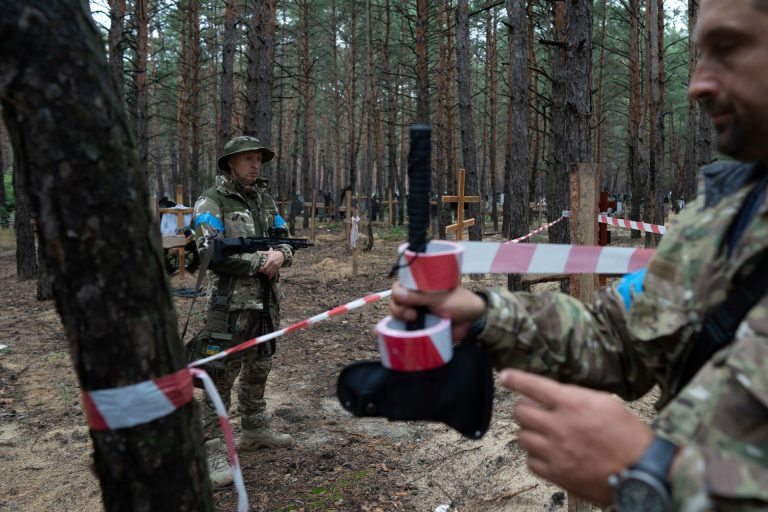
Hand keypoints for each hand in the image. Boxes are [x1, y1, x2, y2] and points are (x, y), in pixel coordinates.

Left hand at [258, 248, 283, 278]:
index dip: (262, 269)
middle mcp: (273, 264)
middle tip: (261, 272)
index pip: (265, 267)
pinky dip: (271, 276)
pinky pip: (274, 273)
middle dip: (264, 272)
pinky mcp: (278, 268)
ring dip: (267, 274)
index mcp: (270, 260)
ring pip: (271, 273)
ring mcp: (276, 267)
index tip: (259, 270)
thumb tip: (257, 252)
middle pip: (267, 271)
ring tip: (264, 273)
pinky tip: (268, 278)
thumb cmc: (274, 253)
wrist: (282, 255)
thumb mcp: (269, 252)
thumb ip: (263, 252)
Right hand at [390, 282, 486, 340]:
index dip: (398, 293)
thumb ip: (418, 296)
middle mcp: (415, 299)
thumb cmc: (458, 302)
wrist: (472, 320)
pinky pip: (403, 329)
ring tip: (413, 321)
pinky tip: (394, 333)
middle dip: (398, 309)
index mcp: (419, 287)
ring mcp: (416, 314)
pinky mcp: (418, 328)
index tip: (404, 299)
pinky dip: (398, 332)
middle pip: (395, 302)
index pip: (399, 287)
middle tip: (413, 314)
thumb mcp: (438, 297)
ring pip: (397, 316)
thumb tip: (397, 294)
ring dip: (399, 319)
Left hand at [500, 369, 653, 505]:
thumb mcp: (605, 403)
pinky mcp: (556, 473)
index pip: (533, 386)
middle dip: (524, 407)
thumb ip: (575, 396)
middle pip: (520, 412)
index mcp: (572, 404)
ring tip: (544, 432)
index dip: (515, 379)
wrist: (641, 472)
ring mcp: (555, 452)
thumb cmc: (629, 436)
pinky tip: (548, 452)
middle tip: (534, 409)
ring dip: (530, 432)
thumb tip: (555, 395)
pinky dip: (535, 455)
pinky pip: (530, 461)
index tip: (505, 376)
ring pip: (522, 436)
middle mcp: (559, 426)